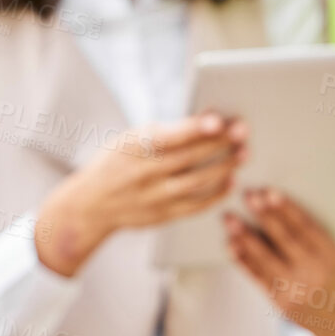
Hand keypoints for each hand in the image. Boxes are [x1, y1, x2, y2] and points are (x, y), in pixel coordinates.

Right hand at [35, 112, 247, 276]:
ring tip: (243, 154)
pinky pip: (195, 205)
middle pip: (189, 157)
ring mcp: (153, 197)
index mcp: (133, 147)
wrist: (91, 204)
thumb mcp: (129, 139)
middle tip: (243, 132)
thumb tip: (206, 119)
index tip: (219, 121)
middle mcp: (143, 173)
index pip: (169, 136)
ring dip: (223, 167)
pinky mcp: (161, 216)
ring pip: (196, 182)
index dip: (195, 128)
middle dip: (220, 143)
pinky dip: (215, 193)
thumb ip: (164, 133)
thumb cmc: (116, 162)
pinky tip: (230, 181)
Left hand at [225, 188, 334, 335]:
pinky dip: (242, 261)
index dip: (286, 208)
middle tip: (247, 195)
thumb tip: (269, 210)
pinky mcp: (281, 302)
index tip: (268, 191)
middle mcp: (314, 271)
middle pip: (285, 239)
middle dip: (265, 216)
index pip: (305, 227)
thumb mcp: (331, 254)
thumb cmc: (332, 275)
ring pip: (266, 259)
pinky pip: (258, 277)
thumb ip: (307, 237)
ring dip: (245, 237)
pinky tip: (230, 245)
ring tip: (229, 219)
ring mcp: (296, 289)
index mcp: (329, 254)